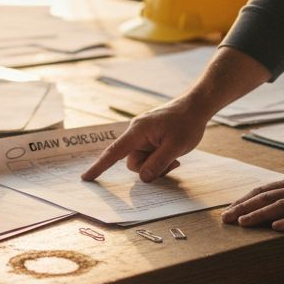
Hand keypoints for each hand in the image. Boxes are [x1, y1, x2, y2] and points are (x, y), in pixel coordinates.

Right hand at [81, 97, 208, 181]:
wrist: (197, 105)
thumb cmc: (187, 123)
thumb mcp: (175, 147)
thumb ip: (157, 164)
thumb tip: (143, 178)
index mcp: (138, 132)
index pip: (114, 152)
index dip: (99, 167)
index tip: (86, 177)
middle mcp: (136, 132)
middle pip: (133, 162)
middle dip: (150, 168)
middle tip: (173, 164)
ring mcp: (143, 134)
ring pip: (142, 160)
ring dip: (157, 164)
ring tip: (175, 157)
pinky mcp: (150, 135)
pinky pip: (149, 153)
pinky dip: (159, 158)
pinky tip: (173, 153)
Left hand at [220, 166, 283, 230]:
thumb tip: (273, 199)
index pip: (263, 191)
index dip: (244, 200)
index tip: (228, 211)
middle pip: (266, 197)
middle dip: (244, 208)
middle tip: (225, 219)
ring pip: (282, 206)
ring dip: (260, 214)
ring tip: (243, 223)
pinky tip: (277, 227)